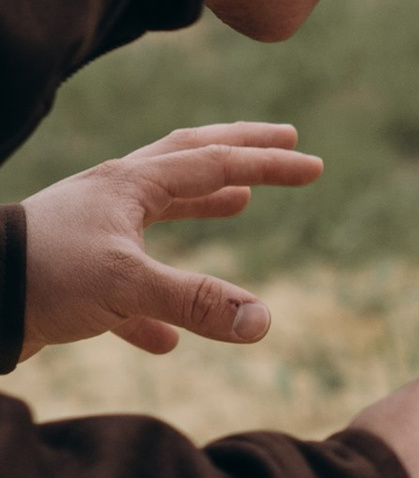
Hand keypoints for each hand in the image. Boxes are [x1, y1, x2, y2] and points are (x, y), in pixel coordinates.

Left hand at [17, 125, 325, 356]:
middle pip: (188, 159)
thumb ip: (197, 302)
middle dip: (240, 149)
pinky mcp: (74, 275)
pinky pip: (126, 288)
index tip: (314, 164)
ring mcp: (92, 231)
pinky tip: (170, 339)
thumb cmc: (44, 277)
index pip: (214, 163)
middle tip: (285, 138)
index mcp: (130, 186)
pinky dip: (156, 308)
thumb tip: (265, 322)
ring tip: (238, 204)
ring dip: (203, 204)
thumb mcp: (127, 287)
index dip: (268, 163)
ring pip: (160, 209)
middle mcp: (113, 197)